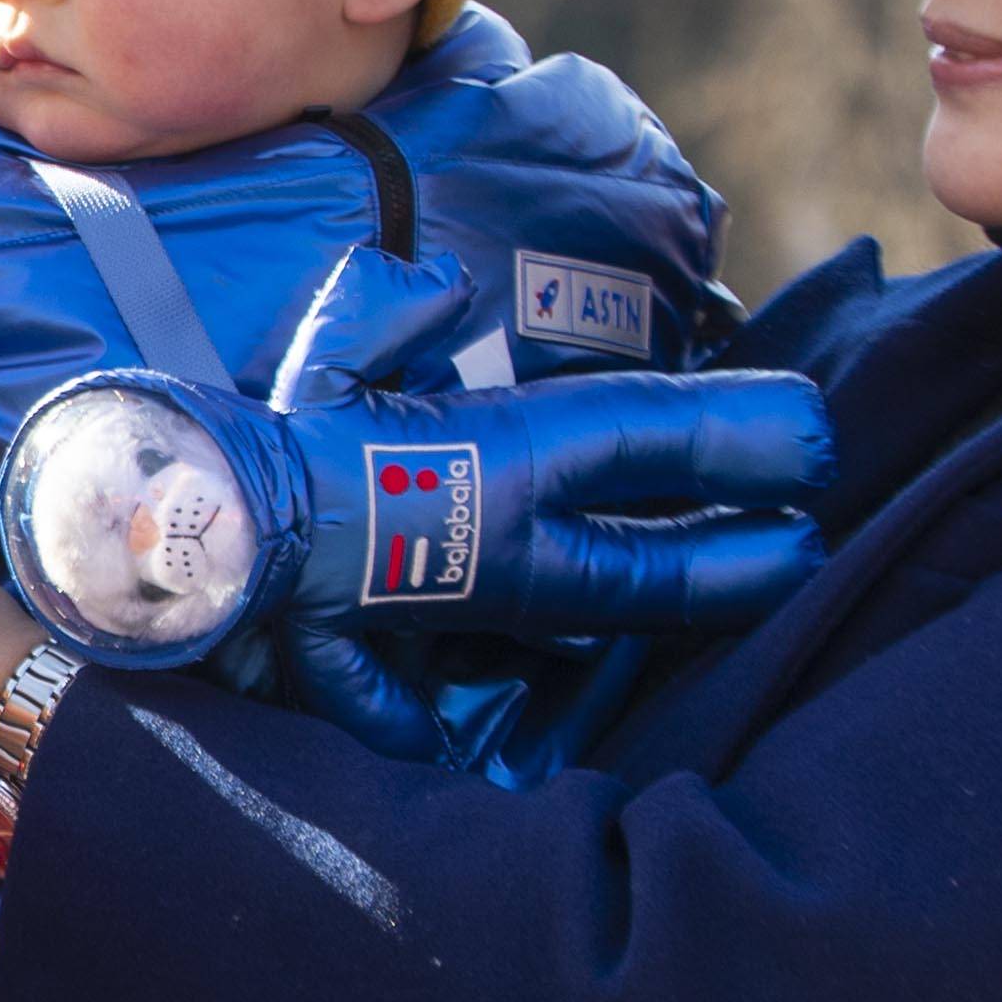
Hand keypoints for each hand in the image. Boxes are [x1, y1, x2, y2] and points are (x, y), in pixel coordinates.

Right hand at [6, 270, 831, 673]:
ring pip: (583, 618)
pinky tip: (541, 714)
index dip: (737, 438)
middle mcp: (500, 549)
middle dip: (734, 559)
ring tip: (730, 599)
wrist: (185, 549)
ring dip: (657, 606)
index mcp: (497, 464)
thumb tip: (435, 287)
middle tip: (812, 550)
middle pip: (644, 563)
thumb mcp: (332, 349)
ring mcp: (459, 617)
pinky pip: (464, 690)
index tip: (816, 439)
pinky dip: (495, 699)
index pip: (642, 439)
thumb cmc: (259, 442)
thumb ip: (389, 312)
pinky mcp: (400, 663)